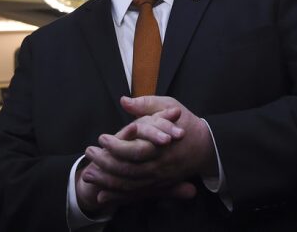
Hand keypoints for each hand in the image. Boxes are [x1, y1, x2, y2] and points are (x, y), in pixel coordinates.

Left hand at [80, 96, 216, 203]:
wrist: (207, 145)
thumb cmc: (186, 122)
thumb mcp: (169, 106)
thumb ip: (145, 104)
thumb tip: (124, 101)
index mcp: (161, 147)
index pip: (133, 151)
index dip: (115, 146)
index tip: (101, 138)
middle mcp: (159, 166)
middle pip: (128, 171)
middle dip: (106, 163)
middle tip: (89, 153)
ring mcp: (159, 178)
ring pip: (129, 185)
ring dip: (107, 181)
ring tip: (88, 173)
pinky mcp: (158, 185)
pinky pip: (135, 194)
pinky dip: (118, 195)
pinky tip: (102, 194)